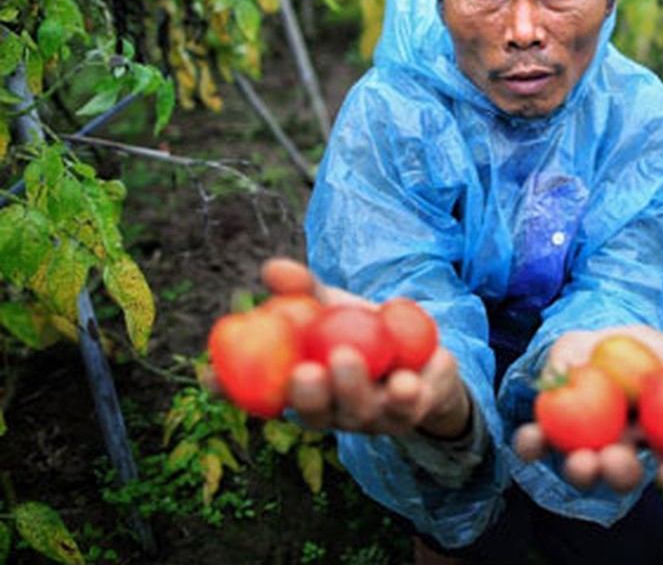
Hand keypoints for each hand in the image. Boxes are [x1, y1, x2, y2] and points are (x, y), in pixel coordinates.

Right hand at [209, 257, 471, 438]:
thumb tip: (272, 268)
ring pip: (362, 413)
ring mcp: (373, 420)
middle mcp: (334, 413)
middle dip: (308, 395)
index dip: (232, 392)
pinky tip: (412, 372)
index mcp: (304, 391)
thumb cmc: (363, 330)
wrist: (425, 354)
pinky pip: (411, 405)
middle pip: (315, 413)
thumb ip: (306, 291)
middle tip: (305, 371)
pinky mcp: (413, 414)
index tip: (211, 374)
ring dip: (354, 389)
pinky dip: (411, 386)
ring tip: (348, 359)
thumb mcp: (335, 307)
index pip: (260, 399)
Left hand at [512, 325, 662, 494]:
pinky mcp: (550, 435)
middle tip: (616, 460)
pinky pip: (538, 446)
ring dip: (581, 470)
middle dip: (621, 474)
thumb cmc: (642, 350)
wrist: (595, 336)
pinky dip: (532, 444)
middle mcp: (623, 453)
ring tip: (580, 459)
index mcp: (658, 441)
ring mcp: (586, 448)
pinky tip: (531, 435)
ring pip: (583, 471)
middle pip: (624, 476)